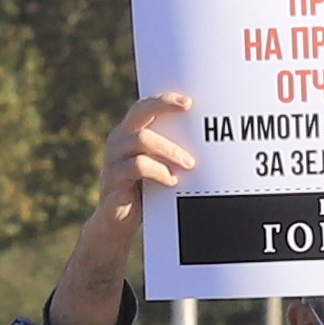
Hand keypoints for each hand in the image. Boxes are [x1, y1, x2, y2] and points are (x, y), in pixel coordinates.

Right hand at [44, 93, 200, 324]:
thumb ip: (172, 152)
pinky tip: (172, 182)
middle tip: (191, 116)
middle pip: (139, 115)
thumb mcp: (160, 168)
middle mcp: (117, 142)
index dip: (164, 100)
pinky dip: (158, 171)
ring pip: (140, 140)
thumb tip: (211, 141)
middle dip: (165, 110)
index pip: (144, 107)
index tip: (189, 102)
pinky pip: (136, 166)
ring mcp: (112, 160)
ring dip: (170, 150)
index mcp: (129, 134)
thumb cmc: (145, 192)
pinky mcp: (112, 180)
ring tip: (190, 165)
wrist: (117, 224)